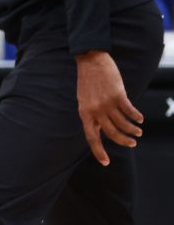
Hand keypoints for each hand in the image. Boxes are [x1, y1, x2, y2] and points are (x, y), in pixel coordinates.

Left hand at [76, 50, 142, 165]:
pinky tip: (140, 119)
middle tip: (132, 143)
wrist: (90, 62)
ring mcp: (106, 103)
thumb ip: (91, 115)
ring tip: (138, 132)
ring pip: (122, 123)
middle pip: (111, 133)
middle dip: (123, 141)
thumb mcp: (84, 101)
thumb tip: (99, 128)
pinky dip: (136, 116)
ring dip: (132, 129)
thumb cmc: (88, 82)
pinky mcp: (118, 95)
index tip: (105, 163)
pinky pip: (129, 111)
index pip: (91, 137)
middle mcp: (95, 111)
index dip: (98, 151)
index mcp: (84, 114)